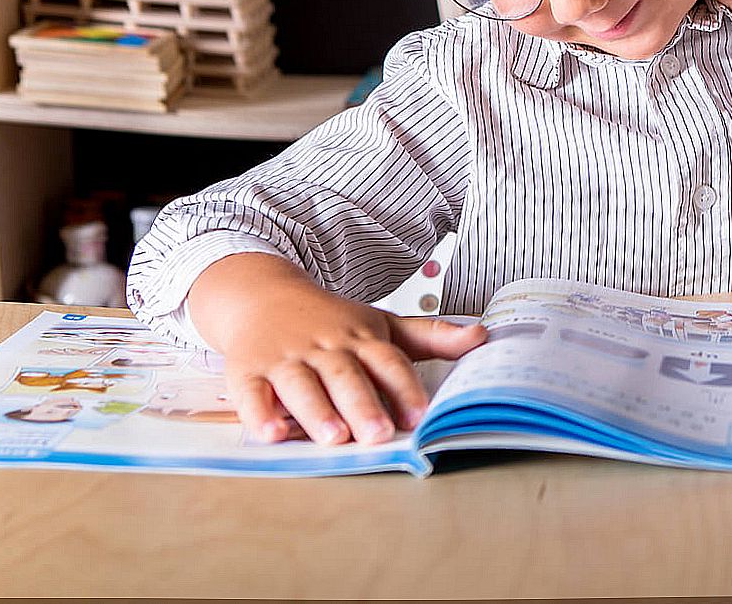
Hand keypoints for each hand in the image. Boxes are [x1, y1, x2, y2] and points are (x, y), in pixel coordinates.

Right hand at [189, 252, 486, 444]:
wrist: (262, 294)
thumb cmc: (331, 320)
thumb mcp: (382, 322)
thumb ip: (431, 336)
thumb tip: (483, 335)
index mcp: (360, 337)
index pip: (386, 360)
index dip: (403, 386)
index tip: (420, 414)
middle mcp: (324, 346)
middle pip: (345, 375)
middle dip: (362, 404)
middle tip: (379, 434)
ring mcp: (284, 357)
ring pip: (301, 384)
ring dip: (317, 411)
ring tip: (334, 437)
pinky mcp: (248, 369)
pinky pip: (252, 392)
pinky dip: (260, 413)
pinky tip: (273, 434)